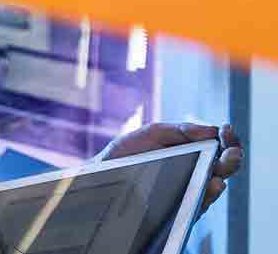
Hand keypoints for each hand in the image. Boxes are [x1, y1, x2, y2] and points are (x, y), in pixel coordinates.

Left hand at [99, 121, 242, 213]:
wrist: (103, 174)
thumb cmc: (128, 153)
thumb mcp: (151, 134)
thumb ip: (179, 130)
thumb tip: (210, 130)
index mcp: (192, 151)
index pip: (220, 145)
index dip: (228, 137)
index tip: (226, 129)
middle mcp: (196, 171)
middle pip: (225, 165)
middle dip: (232, 155)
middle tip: (231, 150)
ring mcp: (191, 189)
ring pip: (217, 183)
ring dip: (225, 172)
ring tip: (225, 162)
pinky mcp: (182, 208)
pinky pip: (201, 203)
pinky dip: (209, 193)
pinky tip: (212, 183)